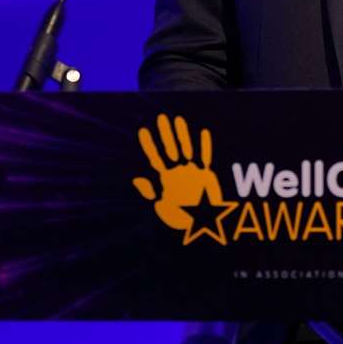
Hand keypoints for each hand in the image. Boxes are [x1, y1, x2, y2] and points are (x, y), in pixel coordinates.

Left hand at [132, 113, 226, 231]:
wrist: (199, 226)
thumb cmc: (179, 218)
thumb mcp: (161, 206)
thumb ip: (151, 191)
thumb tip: (137, 179)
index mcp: (166, 179)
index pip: (155, 158)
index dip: (149, 145)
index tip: (143, 131)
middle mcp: (178, 172)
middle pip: (171, 148)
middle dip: (166, 133)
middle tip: (161, 118)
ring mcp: (191, 172)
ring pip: (186, 148)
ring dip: (183, 134)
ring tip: (178, 120)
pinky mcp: (205, 175)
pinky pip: (205, 157)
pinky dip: (205, 146)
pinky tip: (203, 133)